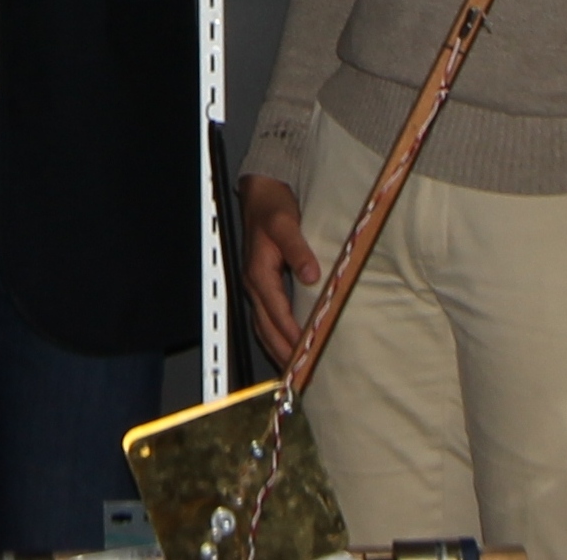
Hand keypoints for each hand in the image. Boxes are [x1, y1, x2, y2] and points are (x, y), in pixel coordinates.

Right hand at [240, 175, 321, 368]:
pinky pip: (266, 316)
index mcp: (258, 272)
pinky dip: (275, 334)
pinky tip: (287, 343)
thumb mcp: (285, 223)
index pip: (276, 312)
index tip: (307, 350)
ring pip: (262, 325)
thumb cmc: (272, 207)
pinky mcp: (262, 283)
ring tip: (294, 368)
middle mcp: (254, 282)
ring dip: (276, 347)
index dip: (291, 333)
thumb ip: (298, 249)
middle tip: (300, 372)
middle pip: (265, 327)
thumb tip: (311, 275)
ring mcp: (256, 284)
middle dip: (281, 350)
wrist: (260, 193)